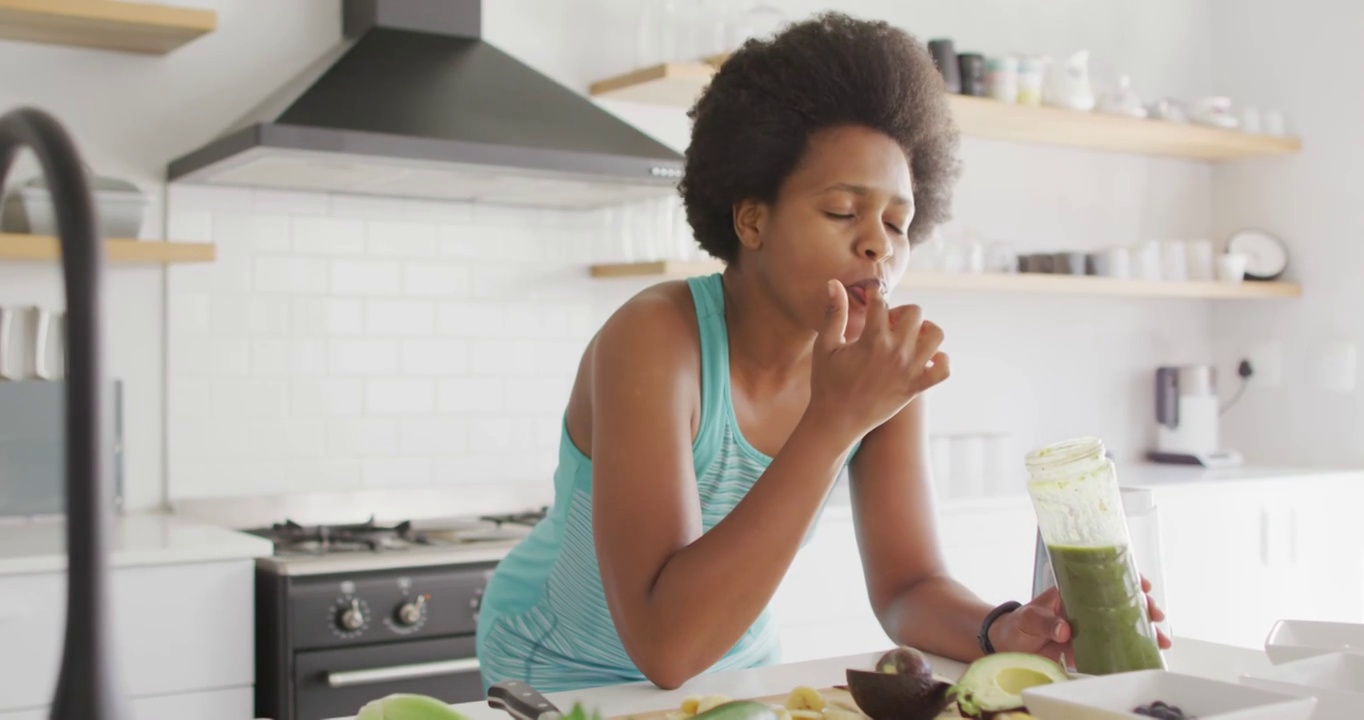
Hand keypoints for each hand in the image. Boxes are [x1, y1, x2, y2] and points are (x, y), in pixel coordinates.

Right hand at [809, 280, 948, 438]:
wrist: (837, 421)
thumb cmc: (827, 382)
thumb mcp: (826, 345)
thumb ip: (834, 313)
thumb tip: (834, 282)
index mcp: (873, 340)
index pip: (882, 302)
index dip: (875, 294)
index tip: (870, 296)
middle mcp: (896, 352)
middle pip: (915, 313)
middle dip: (901, 312)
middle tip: (886, 323)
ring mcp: (910, 370)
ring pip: (936, 335)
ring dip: (925, 330)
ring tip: (908, 336)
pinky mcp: (916, 387)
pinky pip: (944, 369)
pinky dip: (940, 360)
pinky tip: (923, 358)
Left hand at [988, 576, 1171, 664]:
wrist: (1007, 646)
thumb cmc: (1017, 625)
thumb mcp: (1028, 619)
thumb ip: (1045, 622)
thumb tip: (1065, 630)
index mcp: (1073, 592)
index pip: (1104, 578)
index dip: (1127, 578)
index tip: (1143, 584)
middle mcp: (1086, 607)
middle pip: (1121, 601)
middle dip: (1144, 606)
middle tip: (1156, 614)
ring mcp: (1090, 627)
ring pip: (1123, 624)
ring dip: (1144, 630)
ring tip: (1161, 639)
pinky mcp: (1089, 648)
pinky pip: (1114, 647)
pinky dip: (1132, 650)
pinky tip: (1148, 654)